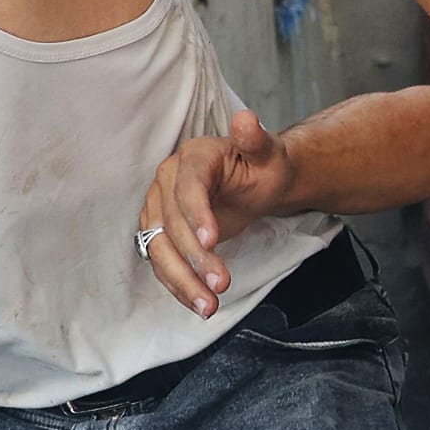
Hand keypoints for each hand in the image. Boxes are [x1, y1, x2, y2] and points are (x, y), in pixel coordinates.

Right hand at [140, 110, 296, 317]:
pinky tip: (198, 305)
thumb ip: (256, 140)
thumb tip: (247, 121)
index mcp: (193, 158)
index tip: (212, 240)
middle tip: (222, 284)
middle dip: (195, 257)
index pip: (188, 187)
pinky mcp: (162, 233)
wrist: (258, 180)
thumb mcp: (269, 152)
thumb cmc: (264, 165)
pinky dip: (178, 285)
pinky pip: (163, 262)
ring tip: (209, 307)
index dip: (196, 214)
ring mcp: (160, 209)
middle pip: (172, 224)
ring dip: (182, 280)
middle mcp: (168, 182)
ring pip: (160, 248)